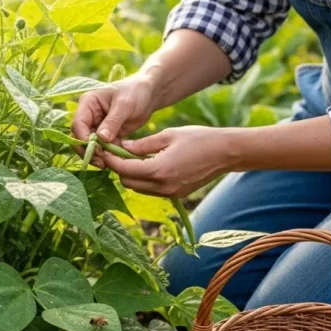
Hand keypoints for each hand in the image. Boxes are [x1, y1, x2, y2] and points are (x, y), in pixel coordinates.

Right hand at [72, 74, 158, 165]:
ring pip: (90, 146)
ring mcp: (97, 126)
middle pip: (80, 138)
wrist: (149, 94)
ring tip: (110, 163)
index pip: (78, 124)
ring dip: (98, 156)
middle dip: (89, 151)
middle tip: (101, 162)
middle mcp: (89, 115)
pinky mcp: (107, 135)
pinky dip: (108, 155)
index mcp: (88, 103)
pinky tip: (117, 159)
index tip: (97, 149)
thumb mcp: (124, 104)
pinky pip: (103, 148)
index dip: (83, 139)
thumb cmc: (135, 91)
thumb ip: (112, 121)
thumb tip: (101, 139)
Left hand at [101, 126, 234, 197]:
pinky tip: (149, 165)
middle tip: (118, 153)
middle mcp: (163, 186)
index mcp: (159, 170)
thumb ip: (142, 145)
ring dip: (132, 175)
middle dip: (120, 169)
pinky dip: (146, 180)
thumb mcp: (168, 135)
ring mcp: (170, 193)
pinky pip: (152, 190)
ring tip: (133, 158)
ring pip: (139, 189)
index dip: (111, 161)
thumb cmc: (198, 138)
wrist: (225, 153)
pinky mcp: (177, 195)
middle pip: (128, 183)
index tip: (105, 151)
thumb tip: (122, 147)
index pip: (124, 170)